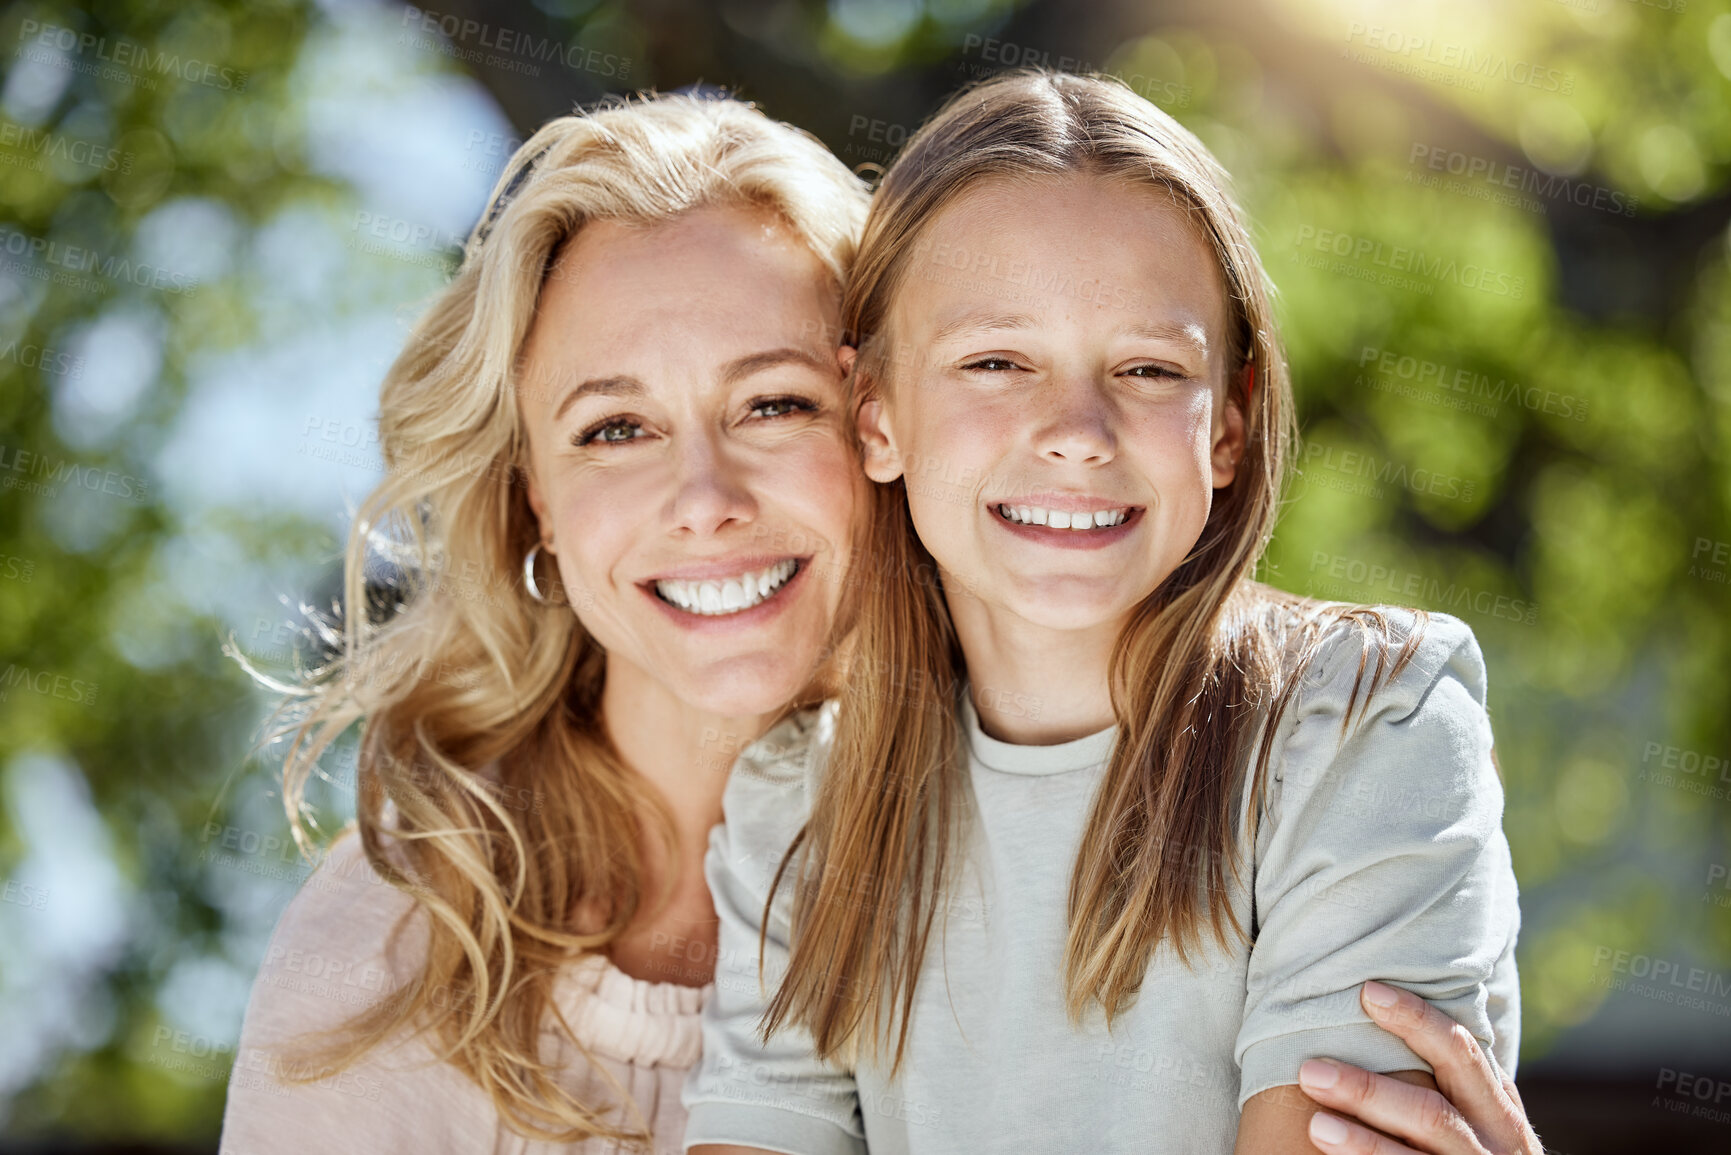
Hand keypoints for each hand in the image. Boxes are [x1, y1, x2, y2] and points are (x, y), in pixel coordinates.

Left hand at [1296, 981, 1541, 1154]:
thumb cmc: (1480, 1152)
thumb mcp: (1486, 1119)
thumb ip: (1458, 1079)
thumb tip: (1386, 1005)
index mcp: (1499, 1113)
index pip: (1461, 1052)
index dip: (1417, 1019)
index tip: (1367, 992)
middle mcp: (1493, 1148)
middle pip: (1429, 1112)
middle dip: (1367, 1090)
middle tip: (1310, 1071)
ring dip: (1362, 1142)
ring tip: (1316, 1125)